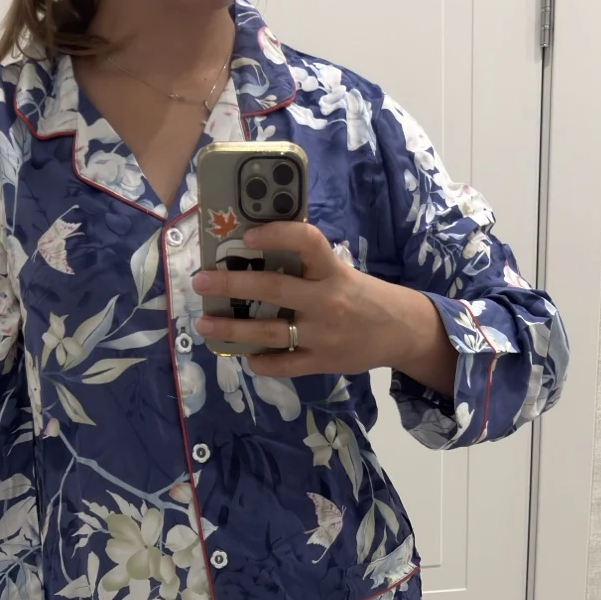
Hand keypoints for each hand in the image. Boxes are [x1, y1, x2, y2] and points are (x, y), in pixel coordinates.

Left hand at [191, 222, 457, 394]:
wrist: (398, 331)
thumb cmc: (361, 294)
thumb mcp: (339, 271)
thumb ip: (306, 265)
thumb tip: (257, 252)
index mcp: (332, 270)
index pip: (306, 242)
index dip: (276, 235)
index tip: (246, 236)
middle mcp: (326, 301)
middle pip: (274, 290)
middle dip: (232, 286)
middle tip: (201, 283)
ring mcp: (323, 335)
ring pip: (270, 332)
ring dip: (233, 329)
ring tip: (206, 323)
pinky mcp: (321, 362)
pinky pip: (284, 364)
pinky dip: (260, 361)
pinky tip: (244, 354)